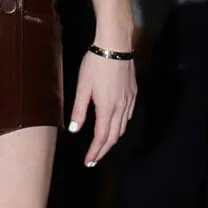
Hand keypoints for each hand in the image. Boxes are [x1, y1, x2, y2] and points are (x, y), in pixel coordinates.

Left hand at [68, 48, 136, 166]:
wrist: (115, 45)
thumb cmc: (96, 64)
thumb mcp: (82, 87)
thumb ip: (79, 110)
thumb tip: (75, 129)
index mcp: (107, 107)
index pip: (101, 137)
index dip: (95, 152)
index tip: (88, 162)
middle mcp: (121, 107)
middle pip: (114, 136)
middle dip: (103, 150)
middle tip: (94, 160)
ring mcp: (129, 100)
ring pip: (122, 127)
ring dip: (112, 139)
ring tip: (102, 146)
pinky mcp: (133, 93)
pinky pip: (128, 116)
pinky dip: (120, 126)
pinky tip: (115, 126)